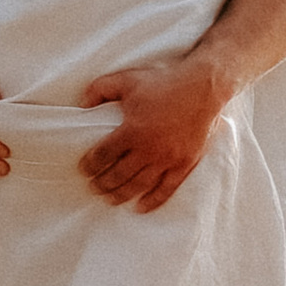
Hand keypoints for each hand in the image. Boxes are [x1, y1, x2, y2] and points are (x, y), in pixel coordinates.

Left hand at [76, 50, 230, 211]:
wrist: (203, 88)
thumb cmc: (164, 82)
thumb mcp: (127, 79)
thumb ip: (101, 88)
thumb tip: (82, 104)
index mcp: (132, 130)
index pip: (103, 155)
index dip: (90, 165)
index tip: (83, 170)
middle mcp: (148, 149)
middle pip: (118, 175)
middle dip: (102, 184)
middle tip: (93, 187)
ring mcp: (167, 159)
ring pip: (139, 186)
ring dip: (121, 195)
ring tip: (109, 199)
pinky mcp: (184, 164)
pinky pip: (166, 189)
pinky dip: (152, 201)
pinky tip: (140, 207)